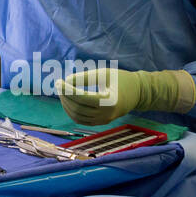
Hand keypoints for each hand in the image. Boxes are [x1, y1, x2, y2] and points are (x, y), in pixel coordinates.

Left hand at [57, 68, 195, 124]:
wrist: (137, 92)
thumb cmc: (120, 79)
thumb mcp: (103, 74)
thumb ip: (85, 77)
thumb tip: (66, 81)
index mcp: (110, 101)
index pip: (83, 98)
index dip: (68, 90)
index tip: (58, 81)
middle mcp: (107, 114)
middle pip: (78, 108)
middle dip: (65, 96)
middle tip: (58, 84)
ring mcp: (104, 120)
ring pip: (78, 116)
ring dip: (66, 104)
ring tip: (62, 91)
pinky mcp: (101, 122)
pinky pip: (81, 120)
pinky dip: (71, 111)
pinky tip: (67, 100)